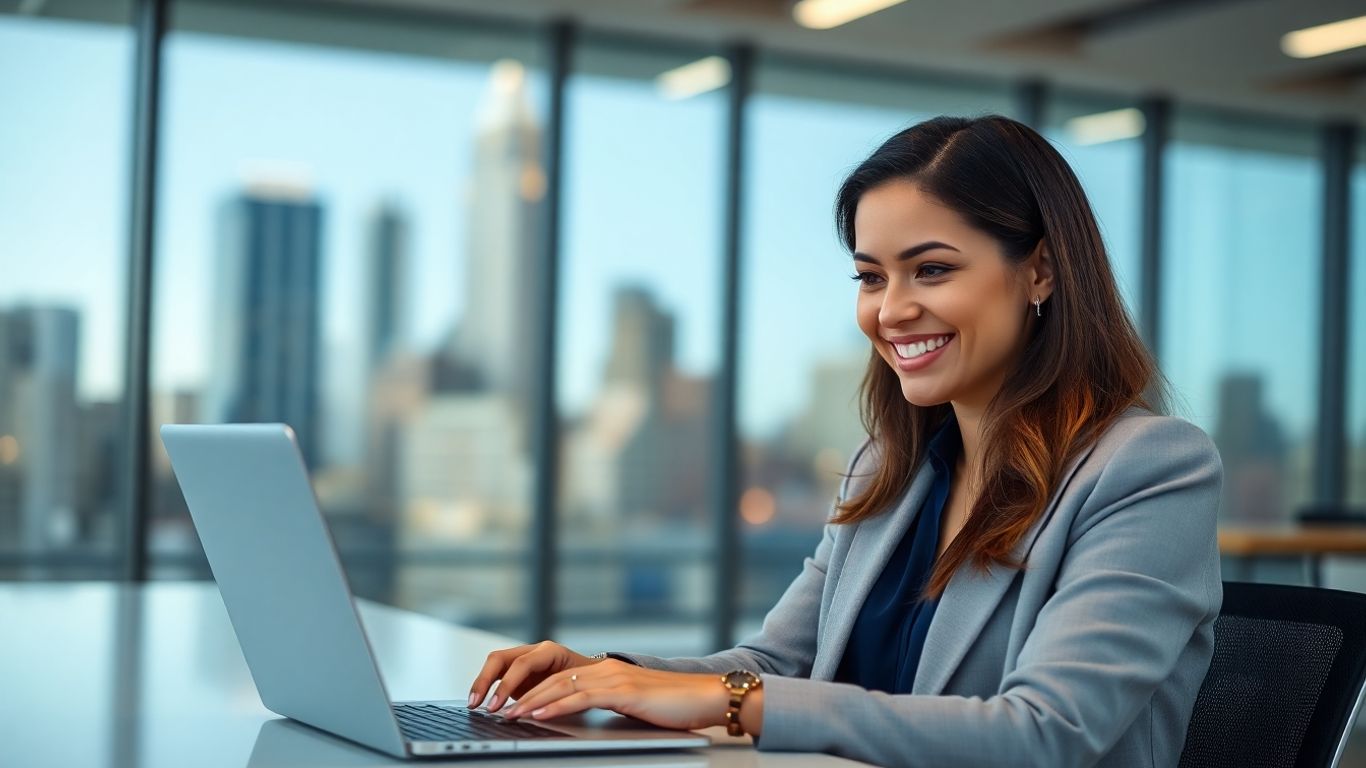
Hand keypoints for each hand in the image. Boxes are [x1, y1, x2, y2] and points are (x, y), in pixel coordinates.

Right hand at [468, 641, 598, 711]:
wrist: (592, 676)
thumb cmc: (587, 682)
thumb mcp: (575, 689)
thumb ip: (555, 697)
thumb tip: (533, 712)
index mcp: (550, 651)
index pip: (522, 663)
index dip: (507, 684)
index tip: (496, 705)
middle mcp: (534, 651)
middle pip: (501, 658)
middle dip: (485, 681)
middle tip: (477, 703)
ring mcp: (524, 658)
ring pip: (495, 664)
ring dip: (481, 683)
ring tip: (473, 704)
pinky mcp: (517, 670)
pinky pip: (497, 674)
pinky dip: (486, 687)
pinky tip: (479, 702)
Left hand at [502, 660, 730, 731]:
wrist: (707, 697)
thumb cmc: (677, 707)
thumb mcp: (636, 705)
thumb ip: (612, 705)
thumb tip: (590, 718)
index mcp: (609, 672)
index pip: (561, 678)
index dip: (533, 690)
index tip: (512, 703)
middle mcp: (607, 669)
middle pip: (554, 679)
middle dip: (523, 694)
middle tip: (499, 709)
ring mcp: (615, 677)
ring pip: (561, 687)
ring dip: (532, 701)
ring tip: (510, 714)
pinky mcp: (623, 691)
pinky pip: (581, 698)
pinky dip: (555, 706)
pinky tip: (539, 714)